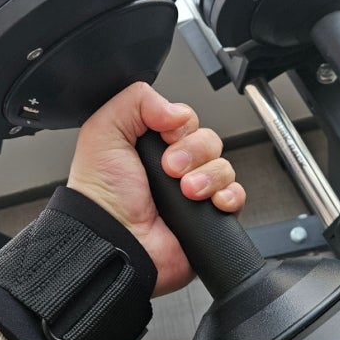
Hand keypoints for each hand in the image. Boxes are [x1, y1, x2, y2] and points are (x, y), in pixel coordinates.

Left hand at [67, 82, 245, 295]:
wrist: (115, 238)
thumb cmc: (103, 195)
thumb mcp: (104, 131)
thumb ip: (135, 101)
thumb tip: (176, 109)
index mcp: (152, 146)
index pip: (186, 121)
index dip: (181, 127)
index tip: (166, 139)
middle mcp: (174, 167)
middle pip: (209, 141)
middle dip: (194, 152)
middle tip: (171, 169)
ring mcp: (193, 192)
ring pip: (223, 166)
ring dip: (207, 176)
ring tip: (185, 191)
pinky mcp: (209, 216)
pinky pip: (236, 195)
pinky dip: (229, 195)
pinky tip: (211, 201)